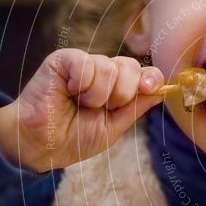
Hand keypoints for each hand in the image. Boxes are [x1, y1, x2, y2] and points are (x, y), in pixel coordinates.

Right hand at [0, 48, 163, 171]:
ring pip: (110, 67)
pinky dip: (82, 84)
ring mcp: (84, 63)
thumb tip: (162, 91)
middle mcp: (102, 72)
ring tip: (81, 104)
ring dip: (98, 95)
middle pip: (131, 66)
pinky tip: (69, 92)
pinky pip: (87, 64)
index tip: (150, 88)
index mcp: (116, 87)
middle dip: (122, 94)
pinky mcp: (65, 59)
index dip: (151, 78)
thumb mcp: (113, 127)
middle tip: (101, 108)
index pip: (143, 73)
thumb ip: (136, 108)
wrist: (42, 145)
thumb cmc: (74, 138)